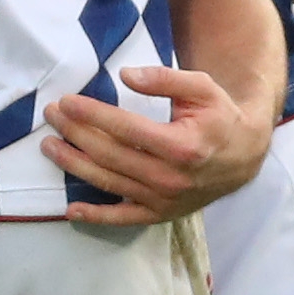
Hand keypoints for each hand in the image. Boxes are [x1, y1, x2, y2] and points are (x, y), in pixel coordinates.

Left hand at [51, 64, 270, 225]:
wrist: (244, 157)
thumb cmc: (220, 118)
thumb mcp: (202, 89)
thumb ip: (165, 79)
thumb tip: (126, 75)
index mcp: (182, 146)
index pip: (126, 129)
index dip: (92, 115)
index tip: (67, 102)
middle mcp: (170, 178)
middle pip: (110, 155)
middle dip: (75, 133)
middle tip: (51, 115)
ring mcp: (163, 200)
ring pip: (109, 183)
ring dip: (74, 165)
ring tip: (49, 146)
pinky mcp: (160, 215)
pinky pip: (123, 219)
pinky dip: (95, 217)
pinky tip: (70, 210)